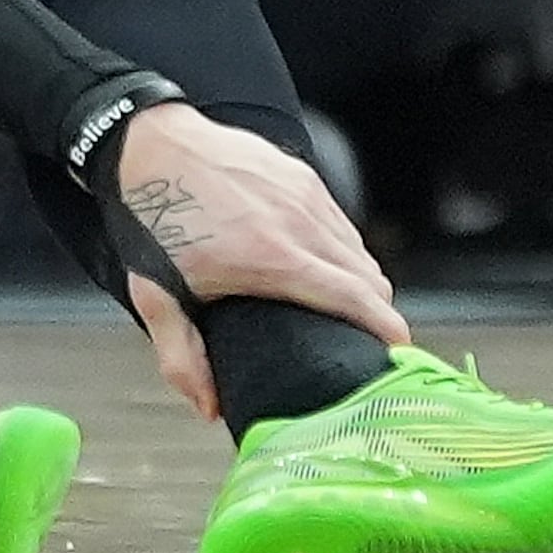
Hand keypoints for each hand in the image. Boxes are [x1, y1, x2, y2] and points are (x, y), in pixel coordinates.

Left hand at [108, 103, 405, 420]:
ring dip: (362, 280)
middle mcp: (299, 224)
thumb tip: (211, 408)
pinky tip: (325, 265)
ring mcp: (304, 194)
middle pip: (367, 277)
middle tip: (368, 341)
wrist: (153, 143)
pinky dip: (343, 249)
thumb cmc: (154, 220)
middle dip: (377, 312)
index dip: (385, 327)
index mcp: (272, 259)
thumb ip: (182, 357)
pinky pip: (339, 221)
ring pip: (357, 248)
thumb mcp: (157, 297)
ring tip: (349, 308)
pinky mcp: (301, 175)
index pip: (353, 297)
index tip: (400, 351)